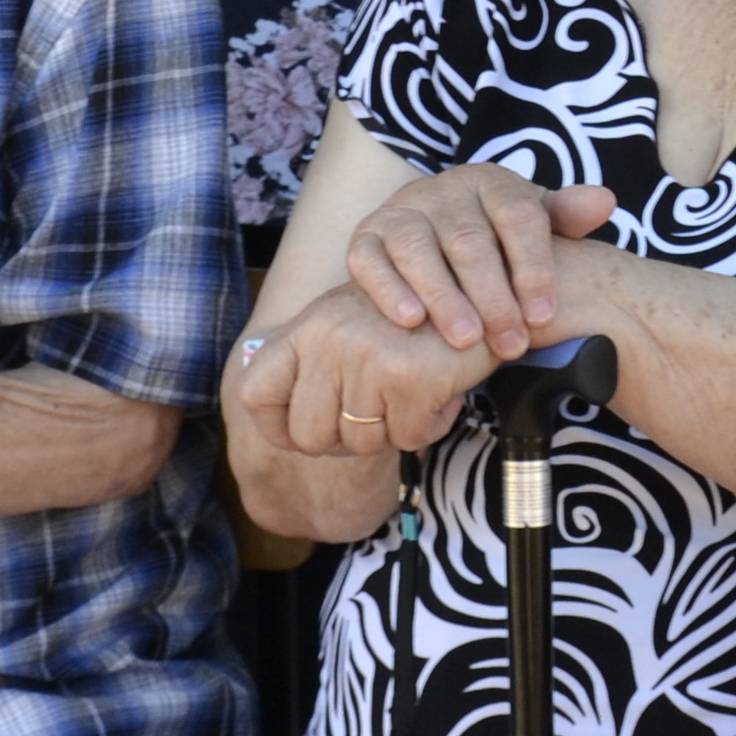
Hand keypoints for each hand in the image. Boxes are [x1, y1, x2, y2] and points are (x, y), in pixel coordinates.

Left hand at [225, 285, 496, 464]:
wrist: (481, 292)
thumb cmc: (414, 317)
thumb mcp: (347, 325)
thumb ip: (311, 365)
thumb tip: (282, 426)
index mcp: (307, 326)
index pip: (254, 393)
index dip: (277, 428)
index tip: (304, 434)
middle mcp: (329, 340)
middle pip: (308, 435)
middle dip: (343, 442)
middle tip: (376, 421)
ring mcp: (368, 359)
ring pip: (360, 443)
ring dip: (391, 432)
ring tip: (412, 398)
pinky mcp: (410, 378)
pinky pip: (406, 439)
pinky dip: (427, 427)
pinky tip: (439, 396)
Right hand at [346, 163, 620, 360]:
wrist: (432, 233)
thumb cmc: (497, 239)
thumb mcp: (534, 225)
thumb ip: (566, 217)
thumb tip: (604, 201)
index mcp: (492, 183)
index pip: (518, 216)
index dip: (533, 266)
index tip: (543, 314)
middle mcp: (444, 190)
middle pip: (469, 240)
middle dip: (493, 296)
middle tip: (511, 343)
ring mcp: (401, 211)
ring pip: (418, 249)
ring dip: (442, 296)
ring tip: (466, 339)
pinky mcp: (366, 236)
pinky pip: (370, 260)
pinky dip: (389, 290)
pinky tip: (410, 322)